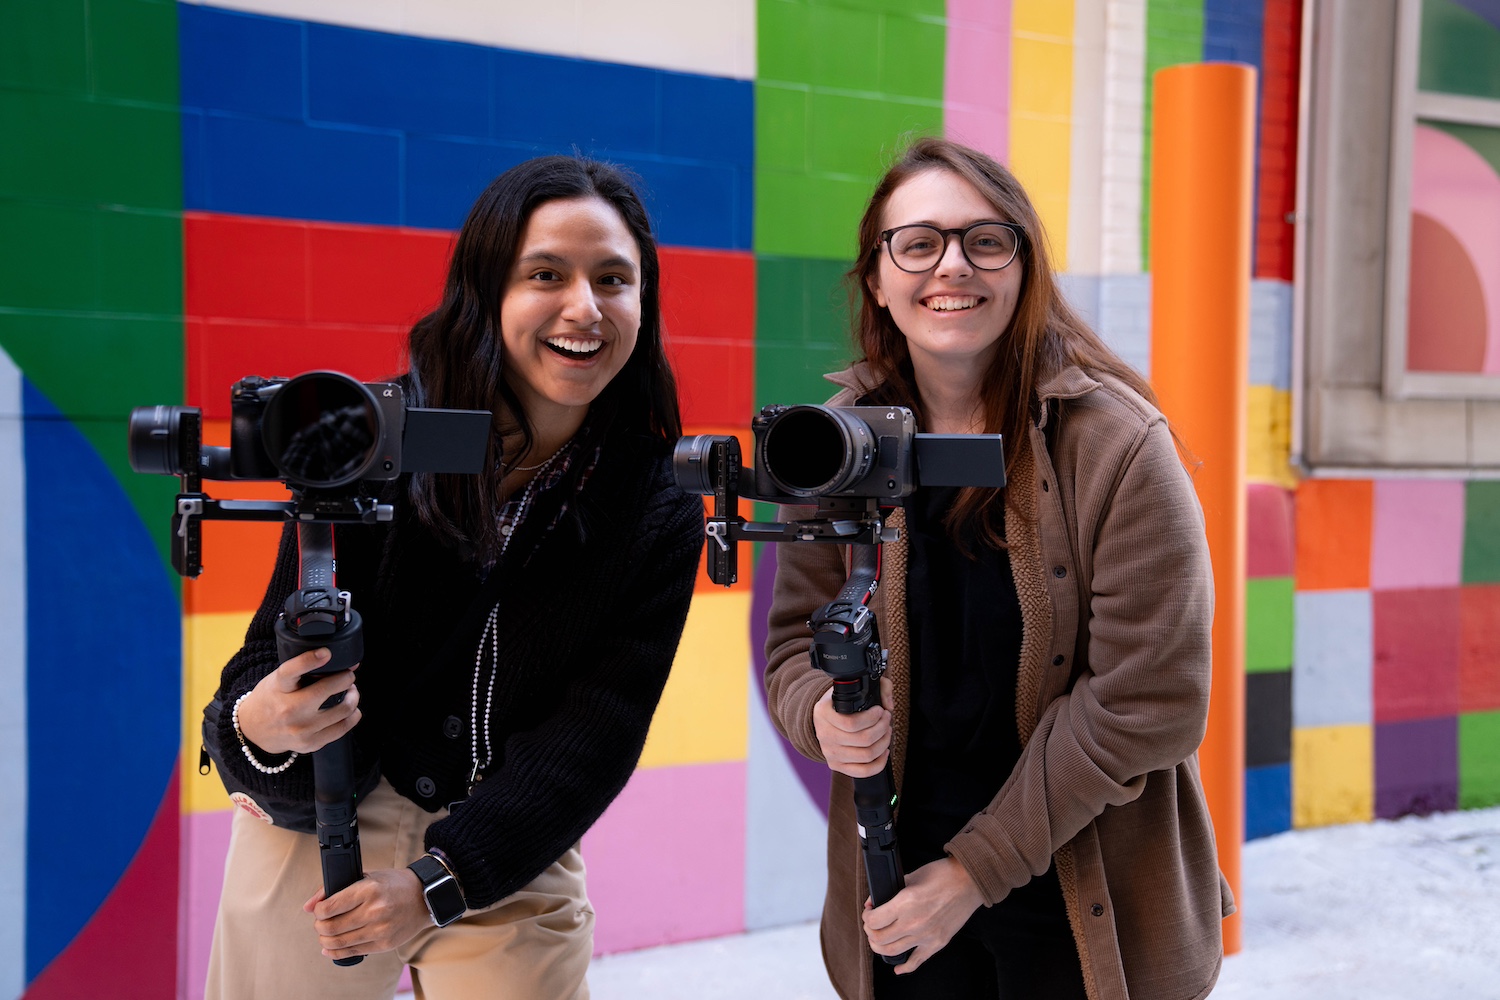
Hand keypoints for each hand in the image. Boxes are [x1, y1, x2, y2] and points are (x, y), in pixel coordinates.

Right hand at [235, 648, 360, 754]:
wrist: (254, 731)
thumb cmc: (271, 699)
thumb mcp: (277, 679)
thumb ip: (302, 670)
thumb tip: (342, 662)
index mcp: (278, 688)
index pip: (290, 671)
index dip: (309, 660)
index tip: (326, 653)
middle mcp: (288, 710)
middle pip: (326, 690)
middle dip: (346, 678)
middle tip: (347, 676)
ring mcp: (300, 729)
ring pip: (343, 709)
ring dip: (353, 696)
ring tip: (350, 692)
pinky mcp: (310, 744)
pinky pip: (343, 728)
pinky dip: (352, 715)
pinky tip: (348, 709)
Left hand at [304, 867, 431, 959]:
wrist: (423, 897)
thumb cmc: (394, 884)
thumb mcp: (366, 877)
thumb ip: (335, 889)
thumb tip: (309, 906)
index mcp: (368, 890)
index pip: (329, 908)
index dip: (318, 911)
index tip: (319, 910)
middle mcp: (374, 911)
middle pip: (330, 928)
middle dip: (319, 927)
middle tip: (321, 923)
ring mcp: (380, 930)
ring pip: (338, 943)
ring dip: (325, 940)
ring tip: (327, 934)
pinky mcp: (384, 944)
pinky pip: (352, 953)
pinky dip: (336, 952)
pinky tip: (331, 947)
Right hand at [812, 675, 893, 777]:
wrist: (824, 718)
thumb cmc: (841, 702)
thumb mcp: (855, 686)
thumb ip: (879, 686)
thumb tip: (889, 706)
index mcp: (823, 713)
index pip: (852, 723)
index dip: (873, 718)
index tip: (880, 710)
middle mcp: (824, 734)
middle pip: (863, 740)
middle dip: (882, 728)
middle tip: (886, 719)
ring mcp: (829, 752)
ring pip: (866, 755)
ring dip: (883, 743)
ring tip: (886, 732)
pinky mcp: (836, 765)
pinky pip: (863, 772)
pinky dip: (879, 763)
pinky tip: (884, 751)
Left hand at [862, 856, 984, 973]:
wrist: (969, 882)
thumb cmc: (942, 875)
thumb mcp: (911, 876)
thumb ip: (891, 890)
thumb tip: (874, 902)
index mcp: (905, 903)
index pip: (874, 921)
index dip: (867, 917)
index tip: (869, 912)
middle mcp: (914, 923)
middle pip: (879, 939)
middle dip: (870, 932)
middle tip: (872, 925)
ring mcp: (926, 936)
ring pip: (892, 951)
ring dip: (880, 947)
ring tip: (880, 939)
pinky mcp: (937, 943)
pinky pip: (916, 962)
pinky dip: (905, 967)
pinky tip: (898, 967)